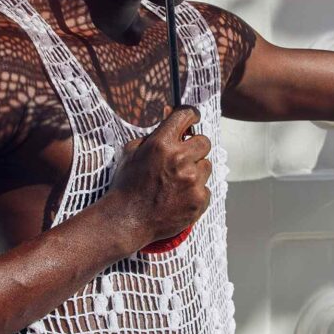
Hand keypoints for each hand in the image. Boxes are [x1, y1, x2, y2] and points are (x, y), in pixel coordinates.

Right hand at [104, 104, 211, 248]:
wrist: (127, 220)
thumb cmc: (127, 184)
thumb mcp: (132, 152)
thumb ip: (154, 132)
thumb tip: (170, 112)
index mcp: (162, 143)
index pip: (187, 115)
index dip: (191, 115)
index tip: (193, 119)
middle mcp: (180, 159)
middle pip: (204, 141)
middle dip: (194, 147)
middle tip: (183, 157)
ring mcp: (192, 181)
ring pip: (206, 166)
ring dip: (195, 171)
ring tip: (176, 183)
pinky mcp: (199, 200)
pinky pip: (206, 188)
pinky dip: (195, 192)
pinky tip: (178, 198)